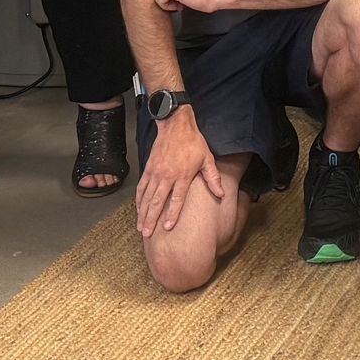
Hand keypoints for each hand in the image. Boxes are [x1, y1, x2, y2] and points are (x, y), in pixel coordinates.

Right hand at [135, 107, 222, 236]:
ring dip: (143, 213)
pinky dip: (138, 200)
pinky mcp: (148, 169)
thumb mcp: (207, 159)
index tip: (167, 228)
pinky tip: (138, 210)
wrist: (176, 126)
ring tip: (140, 227)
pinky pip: (142, 187)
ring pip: (147, 197)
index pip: (177, 199)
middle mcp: (167, 176)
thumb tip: (221, 194)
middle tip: (147, 234)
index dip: (172, 215)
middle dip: (151, 220)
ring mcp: (156, 173)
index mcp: (182, 175)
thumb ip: (213, 178)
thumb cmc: (193, 143)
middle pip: (157, 202)